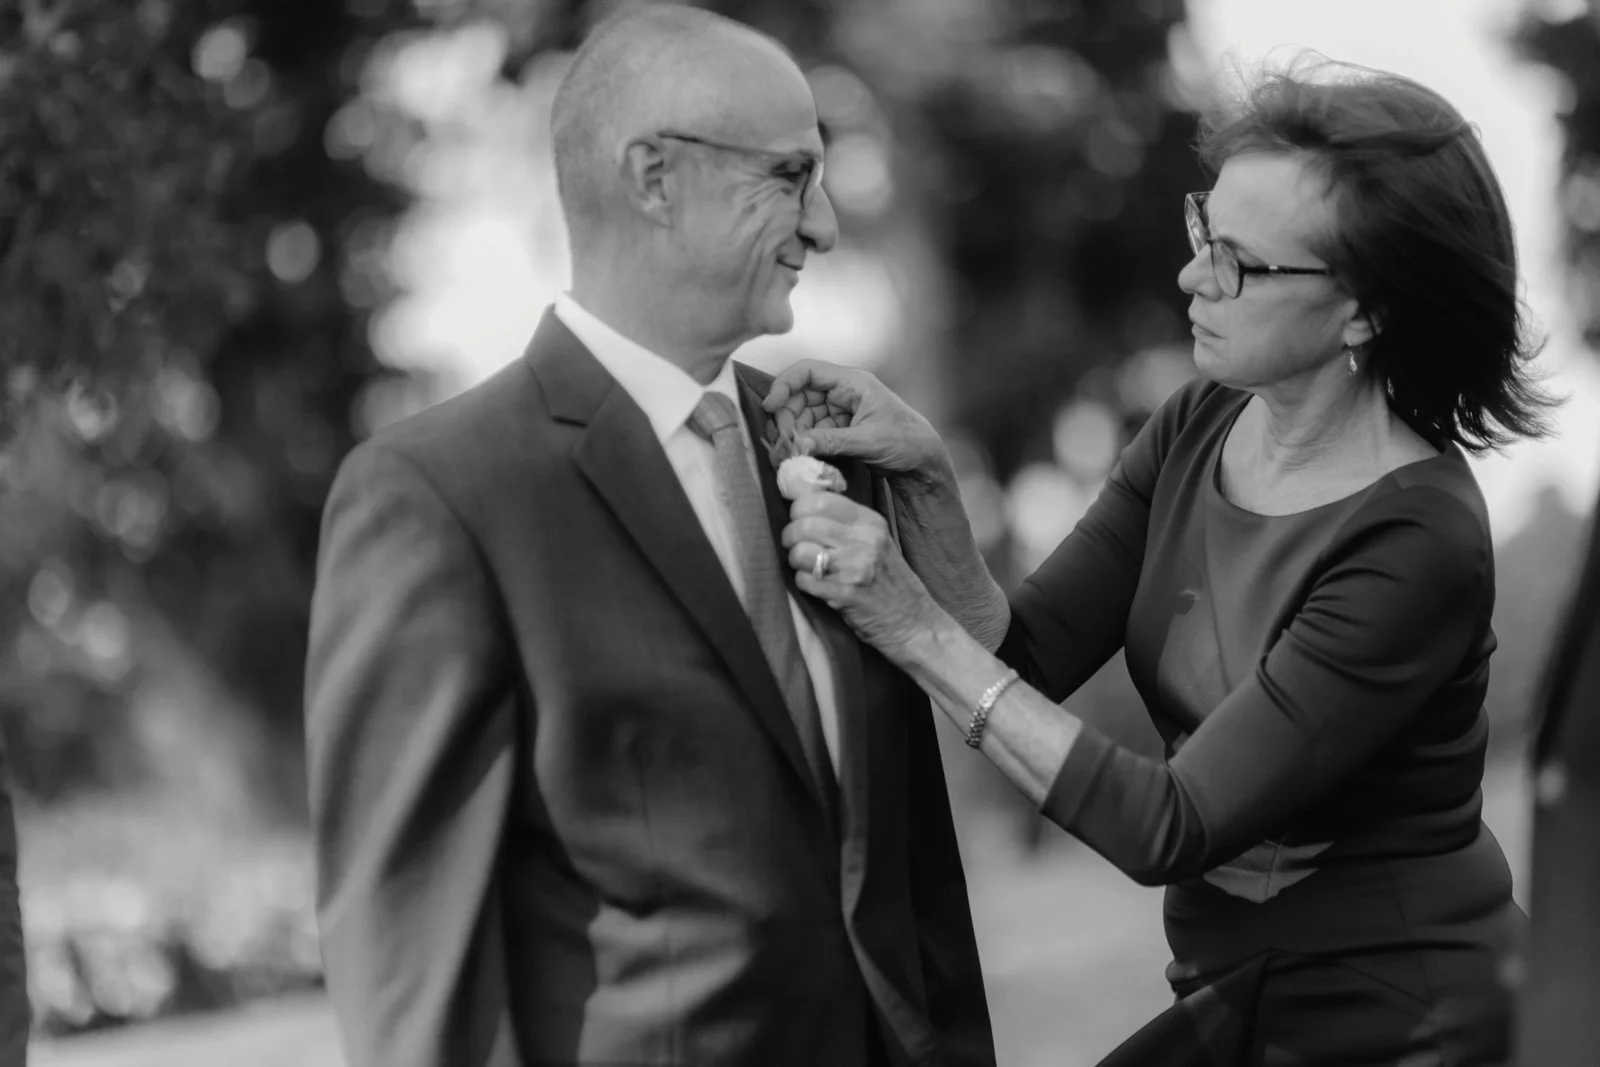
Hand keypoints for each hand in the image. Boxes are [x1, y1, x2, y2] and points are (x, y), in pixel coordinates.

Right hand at [762, 360, 948, 485]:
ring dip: (793, 434)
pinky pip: (812, 432)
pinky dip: (804, 444)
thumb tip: (798, 445)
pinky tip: (801, 457)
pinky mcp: (840, 430)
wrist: (924, 462)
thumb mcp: (869, 441)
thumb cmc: (906, 442)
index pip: (809, 371)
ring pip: (803, 416)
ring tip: (788, 454)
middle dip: (786, 417)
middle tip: (782, 442)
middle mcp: (844, 393)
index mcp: (853, 383)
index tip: (770, 406)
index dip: (784, 385)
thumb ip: (832, 441)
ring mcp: (841, 411)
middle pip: (800, 395)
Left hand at [782, 490, 939, 658]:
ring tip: (806, 566)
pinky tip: (816, 585)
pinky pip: (804, 580)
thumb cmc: (888, 580)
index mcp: (870, 522)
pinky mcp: (845, 593)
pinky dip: (803, 583)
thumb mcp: (875, 540)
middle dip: (790, 535)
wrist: (912, 621)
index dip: (799, 507)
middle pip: (805, 524)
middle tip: (795, 545)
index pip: (821, 499)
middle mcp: (864, 540)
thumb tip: (799, 499)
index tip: (796, 516)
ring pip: (800, 551)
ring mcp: (855, 567)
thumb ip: (844, 521)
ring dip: (794, 560)